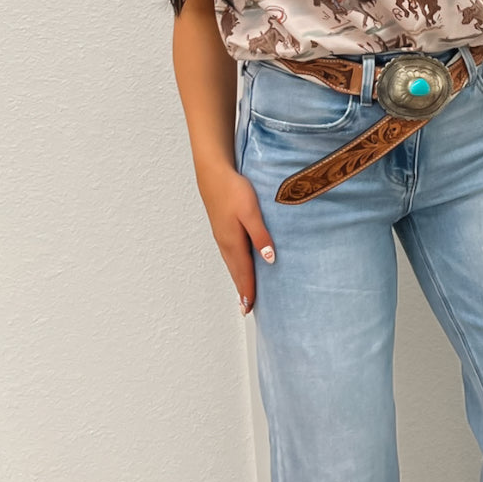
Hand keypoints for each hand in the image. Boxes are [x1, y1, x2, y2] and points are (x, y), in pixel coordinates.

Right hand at [197, 163, 274, 315]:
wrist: (213, 173)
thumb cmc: (233, 190)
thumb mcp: (251, 212)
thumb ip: (260, 235)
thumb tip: (269, 260)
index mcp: (233, 242)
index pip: (243, 272)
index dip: (248, 291)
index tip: (250, 308)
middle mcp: (225, 243)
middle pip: (235, 272)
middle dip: (241, 290)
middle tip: (245, 309)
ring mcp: (221, 236)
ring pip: (231, 264)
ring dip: (237, 279)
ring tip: (243, 293)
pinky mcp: (221, 228)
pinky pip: (229, 254)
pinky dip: (234, 266)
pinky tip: (238, 265)